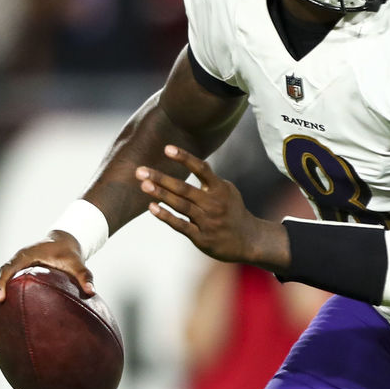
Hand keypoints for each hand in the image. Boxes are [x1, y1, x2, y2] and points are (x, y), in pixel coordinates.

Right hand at [0, 232, 94, 345]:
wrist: (60, 244)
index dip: (1, 284)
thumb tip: (91, 291)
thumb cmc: (67, 253)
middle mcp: (11, 267)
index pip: (7, 270)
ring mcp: (8, 278)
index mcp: (23, 257)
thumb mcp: (76, 262)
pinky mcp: (9, 286)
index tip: (0, 300)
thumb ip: (84, 274)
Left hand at [138, 144, 287, 268]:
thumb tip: (190, 162)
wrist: (249, 240)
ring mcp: (207, 221)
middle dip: (161, 178)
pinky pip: (180, 225)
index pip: (201, 169)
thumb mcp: (228, 191)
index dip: (184, 158)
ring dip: (160, 194)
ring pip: (180, 205)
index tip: (167, 148)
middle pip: (184, 188)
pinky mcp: (201, 237)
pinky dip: (165, 216)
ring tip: (143, 184)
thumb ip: (210, 179)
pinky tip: (152, 207)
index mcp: (220, 188)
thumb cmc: (233, 211)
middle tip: (140, 170)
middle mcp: (214, 203)